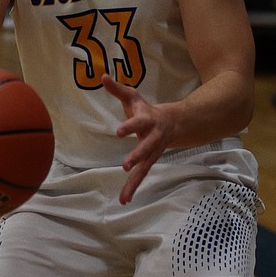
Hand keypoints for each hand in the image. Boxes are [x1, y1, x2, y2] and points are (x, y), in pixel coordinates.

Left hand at [101, 74, 174, 204]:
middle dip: (137, 156)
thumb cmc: (146, 109)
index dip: (129, 126)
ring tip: (124, 196)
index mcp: (147, 120)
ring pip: (144, 168)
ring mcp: (152, 152)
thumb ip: (117, 89)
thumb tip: (102, 76)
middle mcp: (152, 138)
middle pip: (146, 148)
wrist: (173, 123)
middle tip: (126, 165)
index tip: (119, 132)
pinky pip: (142, 176)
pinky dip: (133, 188)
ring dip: (134, 181)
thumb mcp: (133, 97)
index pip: (138, 123)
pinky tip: (124, 200)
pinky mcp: (150, 162)